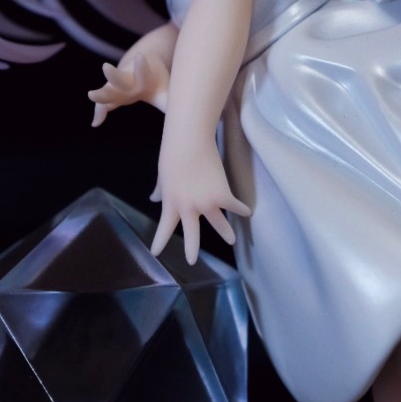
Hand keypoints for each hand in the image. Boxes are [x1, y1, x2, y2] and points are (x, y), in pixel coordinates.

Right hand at [88, 51, 169, 126]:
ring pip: (107, 89)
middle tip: (106, 67)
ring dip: (101, 93)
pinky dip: (100, 112)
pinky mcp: (111, 92)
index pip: (143, 72)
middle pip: (119, 79)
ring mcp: (118, 86)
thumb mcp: (166, 92)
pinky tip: (96, 124)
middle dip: (113, 75)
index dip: (141, 66)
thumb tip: (180, 124)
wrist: (142, 61)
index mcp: (145, 77)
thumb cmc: (157, 81)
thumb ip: (170, 104)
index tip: (140, 56)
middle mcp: (129, 81)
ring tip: (91, 94)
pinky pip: (103, 104)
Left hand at [150, 138, 250, 264]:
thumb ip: (160, 190)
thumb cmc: (172, 153)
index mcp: (170, 203)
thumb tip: (153, 199)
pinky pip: (234, 206)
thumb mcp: (163, 175)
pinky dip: (241, 208)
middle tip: (192, 262)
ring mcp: (207, 204)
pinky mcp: (223, 195)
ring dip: (226, 233)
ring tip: (232, 240)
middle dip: (192, 250)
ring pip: (219, 225)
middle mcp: (188, 208)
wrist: (189, 140)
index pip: (164, 228)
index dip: (160, 242)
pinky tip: (247, 212)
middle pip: (192, 235)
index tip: (155, 253)